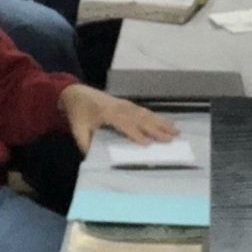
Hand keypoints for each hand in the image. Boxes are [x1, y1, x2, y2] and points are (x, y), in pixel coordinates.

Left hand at [59, 83, 177, 152]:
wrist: (76, 94)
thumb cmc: (78, 113)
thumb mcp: (77, 129)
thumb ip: (85, 143)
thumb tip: (93, 158)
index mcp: (108, 114)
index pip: (125, 125)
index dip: (136, 134)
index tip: (148, 144)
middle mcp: (120, 108)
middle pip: (141, 119)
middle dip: (157, 129)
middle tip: (171, 139)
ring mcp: (125, 105)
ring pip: (146, 114)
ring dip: (161, 123)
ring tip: (175, 131)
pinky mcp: (128, 104)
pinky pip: (145, 111)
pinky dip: (157, 117)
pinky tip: (167, 122)